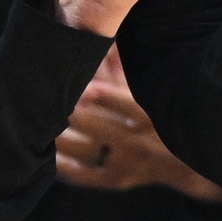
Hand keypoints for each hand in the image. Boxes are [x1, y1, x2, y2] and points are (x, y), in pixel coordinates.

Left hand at [56, 48, 221, 201]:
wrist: (182, 163)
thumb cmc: (159, 115)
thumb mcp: (149, 93)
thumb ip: (122, 70)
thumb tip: (101, 39)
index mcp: (150, 117)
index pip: (128, 105)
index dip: (105, 96)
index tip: (85, 87)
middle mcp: (139, 142)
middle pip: (102, 129)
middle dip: (75, 115)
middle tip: (47, 101)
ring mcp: (126, 164)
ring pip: (87, 152)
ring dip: (61, 138)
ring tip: (38, 124)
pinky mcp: (114, 181)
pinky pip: (83, 175)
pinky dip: (63, 164)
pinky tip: (45, 152)